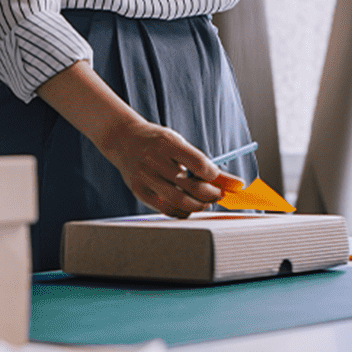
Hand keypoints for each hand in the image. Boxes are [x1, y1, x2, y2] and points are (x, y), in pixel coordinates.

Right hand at [97, 119, 244, 217]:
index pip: (198, 163)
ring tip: (206, 202)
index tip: (223, 181)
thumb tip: (229, 180)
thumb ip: (200, 161)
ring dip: (199, 205)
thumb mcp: (177, 142)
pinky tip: (188, 206)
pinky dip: (182, 212)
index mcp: (167, 143)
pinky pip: (166, 209)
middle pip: (191, 186)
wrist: (122, 140)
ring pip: (179, 201)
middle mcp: (154, 160)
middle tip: (218, 195)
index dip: (215, 176)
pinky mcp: (140, 191)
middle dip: (211, 195)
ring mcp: (145, 177)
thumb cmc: (156, 142)